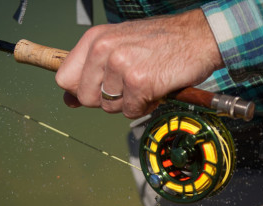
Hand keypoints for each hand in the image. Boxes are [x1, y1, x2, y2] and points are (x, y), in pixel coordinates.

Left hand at [55, 9, 223, 118]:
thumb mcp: (119, 46)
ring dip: (129, 102)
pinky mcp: (139, 81)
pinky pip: (131, 111)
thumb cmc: (160, 43)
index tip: (96, 90)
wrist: (198, 37)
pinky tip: (156, 87)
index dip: (79, 90)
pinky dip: (145, 106)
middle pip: (85, 98)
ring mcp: (120, 65)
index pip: (64, 78)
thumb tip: (68, 100)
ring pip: (109, 107)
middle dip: (107, 99)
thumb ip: (92, 71)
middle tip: (128, 85)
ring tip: (146, 81)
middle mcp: (103, 49)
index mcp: (94, 39)